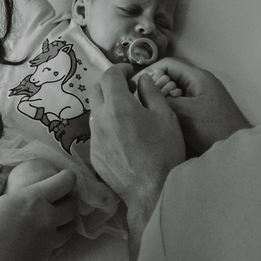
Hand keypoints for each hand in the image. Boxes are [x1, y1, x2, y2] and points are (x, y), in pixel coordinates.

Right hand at [0, 169, 77, 260]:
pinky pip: (61, 246)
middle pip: (72, 206)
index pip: (64, 183)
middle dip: (70, 199)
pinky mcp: (46, 258)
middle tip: (60, 198)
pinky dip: (59, 239)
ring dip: (67, 221)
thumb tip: (2, 175)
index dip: (68, 177)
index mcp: (33, 199)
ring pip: (70, 228)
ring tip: (57, 218)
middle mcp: (47, 218)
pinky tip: (48, 238)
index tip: (64, 176)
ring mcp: (49, 241)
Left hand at [89, 64, 185, 232]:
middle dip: (111, 85)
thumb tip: (143, 80)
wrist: (152, 190)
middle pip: (96, 91)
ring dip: (108, 107)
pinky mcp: (95, 155)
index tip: (131, 73)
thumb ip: (151, 92)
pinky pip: (98, 133)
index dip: (120, 69)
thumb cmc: (164, 152)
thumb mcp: (165, 116)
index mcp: (118, 106)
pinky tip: (125, 137)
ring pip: (96, 112)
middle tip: (129, 90)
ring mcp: (95, 139)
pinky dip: (108, 127)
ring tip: (129, 115)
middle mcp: (100, 120)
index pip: (109, 75)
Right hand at [140, 58, 249, 152]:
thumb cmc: (215, 129)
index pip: (169, 64)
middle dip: (156, 86)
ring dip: (164, 99)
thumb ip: (163, 100)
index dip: (151, 71)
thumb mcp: (184, 113)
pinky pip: (183, 103)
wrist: (236, 148)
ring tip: (153, 111)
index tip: (138, 84)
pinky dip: (172, 108)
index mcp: (198, 77)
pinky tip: (166, 121)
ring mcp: (204, 97)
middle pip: (172, 77)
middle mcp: (202, 83)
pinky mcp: (204, 110)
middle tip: (144, 100)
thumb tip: (146, 94)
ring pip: (176, 91)